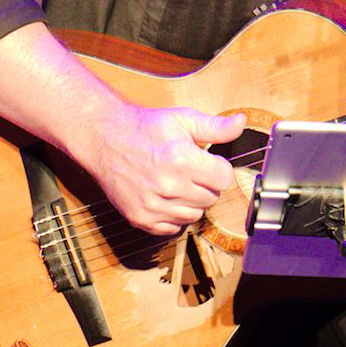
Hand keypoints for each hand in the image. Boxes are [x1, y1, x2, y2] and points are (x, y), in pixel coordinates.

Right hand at [86, 104, 246, 233]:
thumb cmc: (144, 128)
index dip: (218, 168)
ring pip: (195, 215)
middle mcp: (169, 186)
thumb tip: (240, 122)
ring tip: (176, 181)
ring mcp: (154, 206)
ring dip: (191, 200)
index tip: (207, 161)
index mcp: (182, 160)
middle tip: (189, 169)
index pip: (224, 178)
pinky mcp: (142, 219)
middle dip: (205, 183)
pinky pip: (174, 228)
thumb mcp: (182, 119)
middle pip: (211, 197)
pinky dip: (173, 215)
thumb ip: (215, 126)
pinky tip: (165, 196)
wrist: (105, 140)